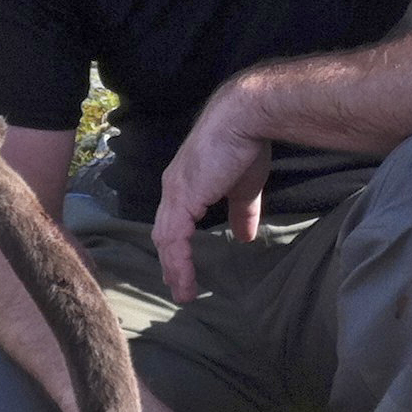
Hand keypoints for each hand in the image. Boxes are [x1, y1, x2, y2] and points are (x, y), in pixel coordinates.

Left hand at [152, 83, 271, 303]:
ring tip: (183, 292)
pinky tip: (186, 281)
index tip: (182, 268)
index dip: (176, 245)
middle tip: (177, 286)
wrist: (244, 118)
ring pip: (166, 239)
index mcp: (185, 183)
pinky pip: (174, 240)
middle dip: (170, 261)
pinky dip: (179, 263)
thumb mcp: (245, 186)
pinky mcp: (182, 199)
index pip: (174, 220)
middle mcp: (173, 188)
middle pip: (164, 233)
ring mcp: (175, 193)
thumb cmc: (245, 144)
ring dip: (173, 269)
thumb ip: (242, 213)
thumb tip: (246, 238)